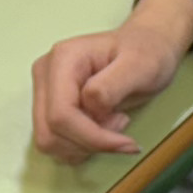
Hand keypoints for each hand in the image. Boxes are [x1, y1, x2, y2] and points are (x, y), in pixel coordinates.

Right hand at [30, 0, 192, 158]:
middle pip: (51, 132)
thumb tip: (90, 104)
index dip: (92, 137)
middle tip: (120, 123)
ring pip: (50, 141)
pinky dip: (81, 145)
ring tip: (112, 122)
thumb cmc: (146, 53)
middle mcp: (46, 74)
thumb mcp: (140, 66)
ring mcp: (45, 91)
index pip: (61, 115)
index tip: (126, 142)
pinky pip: (56, 142)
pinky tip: (101, 127)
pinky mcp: (50, 106)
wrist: (147, 47)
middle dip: (89, 142)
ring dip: (85, 145)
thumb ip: (111, 86)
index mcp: (63, 59)